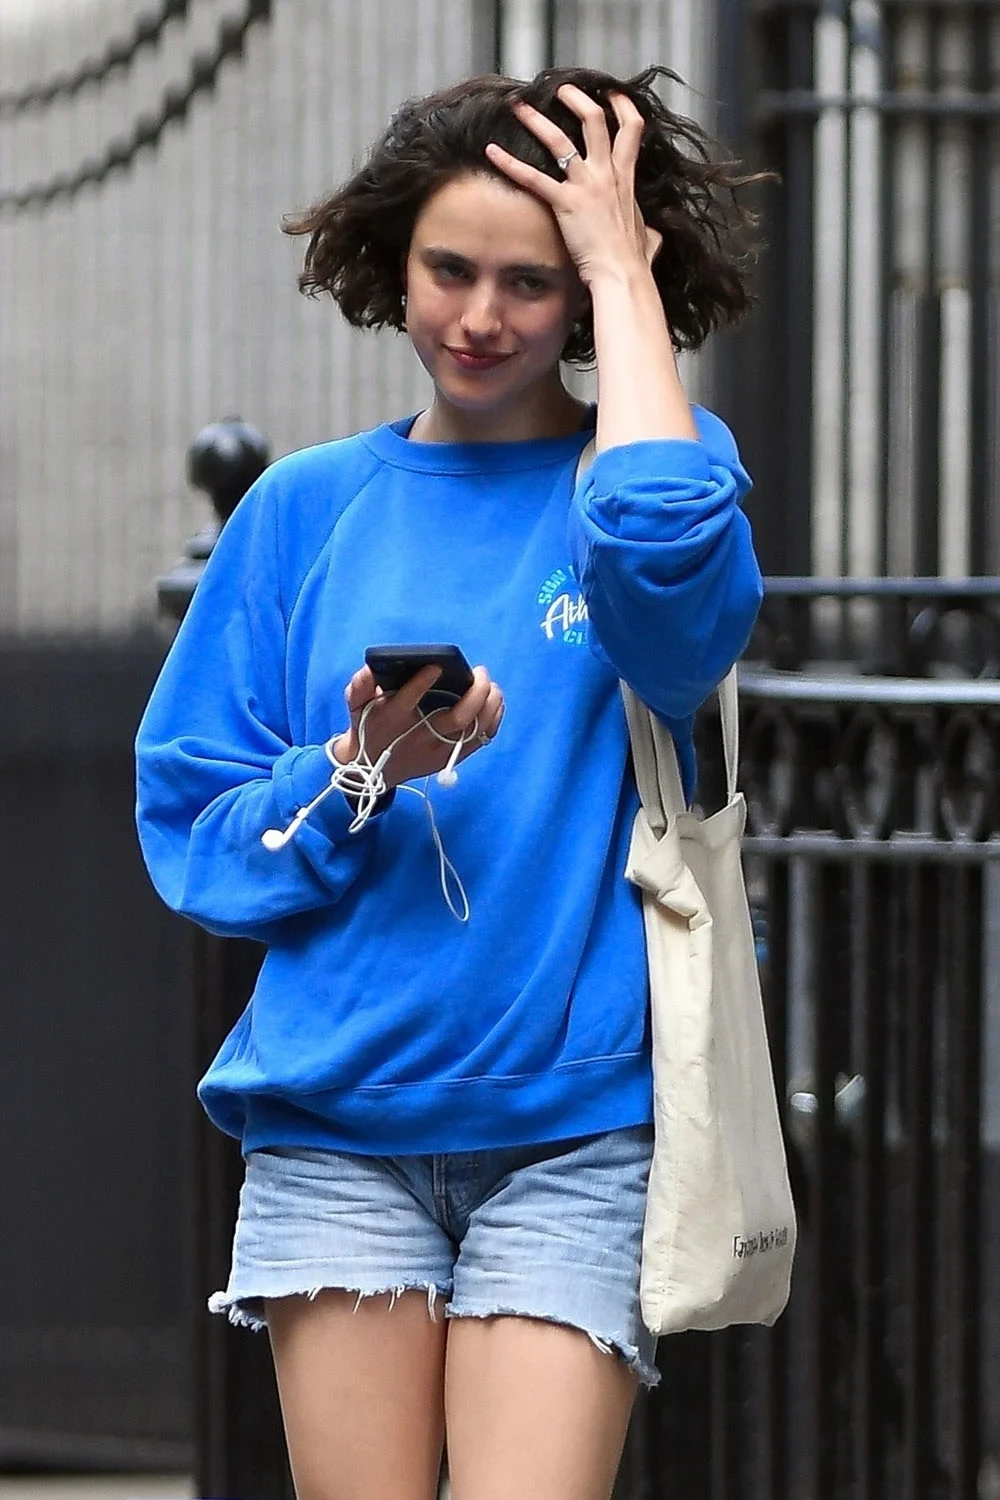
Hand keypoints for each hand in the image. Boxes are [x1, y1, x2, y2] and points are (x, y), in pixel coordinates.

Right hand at [330, 663, 504, 789]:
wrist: (373, 771)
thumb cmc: (369, 728)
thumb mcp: (356, 706)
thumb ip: (360, 686)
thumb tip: (371, 668)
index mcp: (395, 719)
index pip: (409, 700)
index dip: (423, 682)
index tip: (438, 665)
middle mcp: (421, 737)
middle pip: (457, 718)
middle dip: (476, 692)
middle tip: (480, 671)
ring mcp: (439, 751)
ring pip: (474, 730)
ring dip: (490, 705)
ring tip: (492, 685)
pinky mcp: (451, 759)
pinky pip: (481, 740)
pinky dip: (493, 720)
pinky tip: (495, 703)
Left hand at [484, 84, 662, 287]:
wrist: (623, 276)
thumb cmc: (633, 262)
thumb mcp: (649, 239)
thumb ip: (650, 231)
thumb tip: (654, 234)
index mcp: (625, 179)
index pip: (631, 129)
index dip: (622, 107)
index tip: (612, 94)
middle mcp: (606, 175)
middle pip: (594, 121)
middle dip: (577, 99)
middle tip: (561, 90)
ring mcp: (586, 186)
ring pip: (560, 140)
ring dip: (537, 120)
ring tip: (520, 106)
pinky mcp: (566, 204)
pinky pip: (533, 178)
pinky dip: (509, 163)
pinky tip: (492, 151)